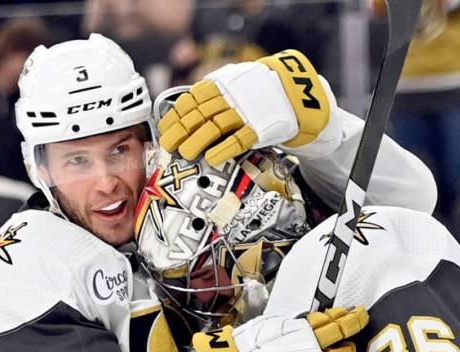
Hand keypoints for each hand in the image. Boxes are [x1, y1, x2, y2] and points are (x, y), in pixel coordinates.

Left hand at [159, 49, 333, 165]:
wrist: (294, 94)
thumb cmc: (257, 94)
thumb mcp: (233, 84)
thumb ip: (211, 95)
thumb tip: (181, 112)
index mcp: (222, 83)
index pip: (191, 99)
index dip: (176, 115)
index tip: (165, 129)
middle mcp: (232, 96)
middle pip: (200, 114)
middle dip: (181, 130)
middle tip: (168, 146)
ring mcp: (246, 111)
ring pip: (216, 126)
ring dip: (197, 141)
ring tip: (184, 154)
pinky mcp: (261, 128)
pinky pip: (239, 139)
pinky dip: (223, 149)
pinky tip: (210, 159)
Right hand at [185, 306, 367, 351]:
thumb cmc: (251, 350)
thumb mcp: (274, 325)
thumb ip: (298, 324)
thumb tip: (316, 320)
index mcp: (311, 332)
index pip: (342, 323)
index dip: (354, 318)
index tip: (359, 314)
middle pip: (347, 348)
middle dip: (347, 344)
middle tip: (342, 343)